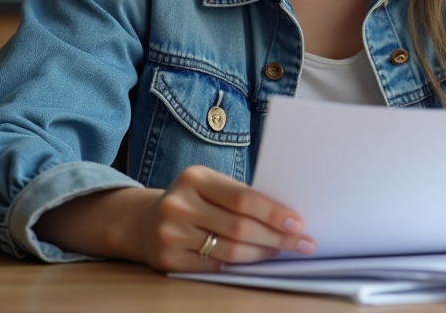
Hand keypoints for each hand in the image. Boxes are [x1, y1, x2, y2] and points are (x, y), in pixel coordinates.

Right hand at [132, 165, 316, 270]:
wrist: (144, 222)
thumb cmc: (192, 201)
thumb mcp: (209, 185)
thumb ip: (238, 196)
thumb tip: (286, 217)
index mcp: (194, 178)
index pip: (243, 198)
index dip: (273, 213)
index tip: (298, 222)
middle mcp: (179, 204)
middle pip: (239, 227)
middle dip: (276, 237)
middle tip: (301, 243)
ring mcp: (171, 234)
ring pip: (230, 251)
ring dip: (261, 253)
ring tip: (279, 250)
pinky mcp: (169, 260)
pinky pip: (215, 267)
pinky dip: (239, 265)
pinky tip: (253, 259)